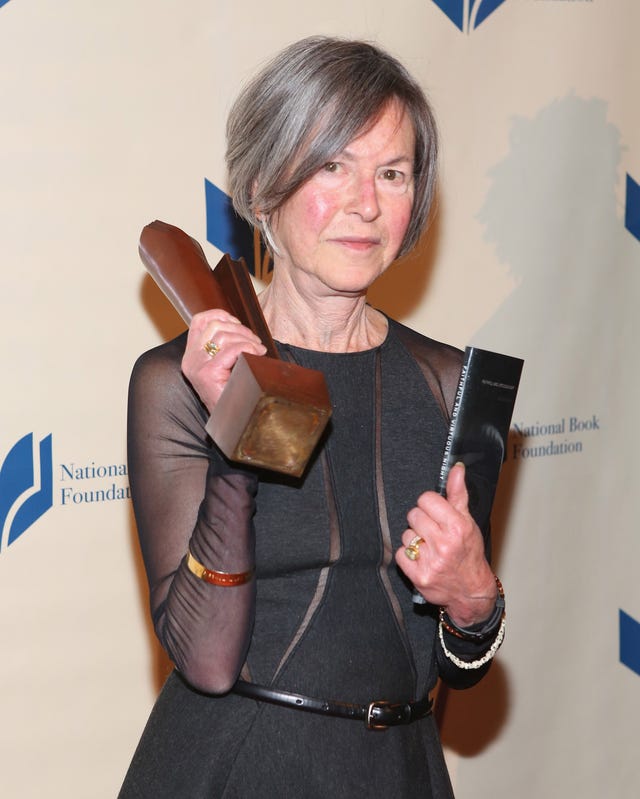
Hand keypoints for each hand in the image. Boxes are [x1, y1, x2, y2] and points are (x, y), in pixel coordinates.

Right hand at [181, 309, 266, 412]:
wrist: (233, 423)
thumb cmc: (234, 394)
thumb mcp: (225, 366)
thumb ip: (225, 346)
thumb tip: (240, 326)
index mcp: (191, 356)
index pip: (199, 321)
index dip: (221, 315)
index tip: (239, 324)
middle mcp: (190, 360)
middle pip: (214, 325)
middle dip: (240, 329)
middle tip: (255, 341)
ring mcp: (197, 367)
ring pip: (224, 335)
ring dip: (247, 339)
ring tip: (259, 349)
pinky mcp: (208, 374)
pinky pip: (232, 350)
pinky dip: (248, 348)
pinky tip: (258, 355)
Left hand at [395, 463, 496, 626]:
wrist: (471, 591)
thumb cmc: (469, 553)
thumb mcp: (468, 521)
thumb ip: (458, 494)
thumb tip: (457, 468)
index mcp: (457, 527)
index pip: (426, 499)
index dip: (430, 504)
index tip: (436, 513)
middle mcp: (444, 544)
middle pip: (413, 515)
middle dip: (422, 521)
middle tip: (433, 531)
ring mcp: (431, 562)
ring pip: (406, 534)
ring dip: (415, 539)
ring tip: (429, 546)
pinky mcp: (419, 576)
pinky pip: (400, 554)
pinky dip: (408, 556)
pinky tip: (422, 558)